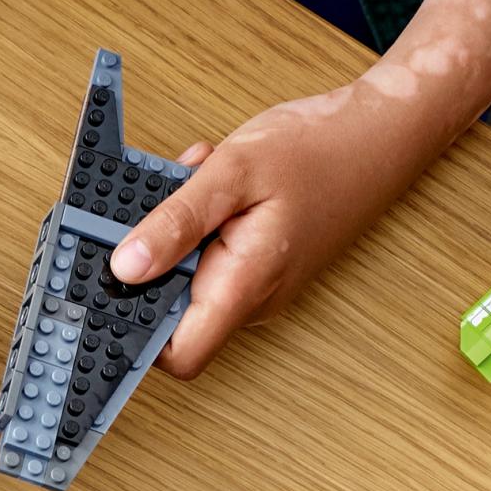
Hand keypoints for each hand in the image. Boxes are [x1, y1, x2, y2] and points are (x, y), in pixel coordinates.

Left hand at [108, 83, 391, 378]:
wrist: (384, 134)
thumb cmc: (322, 150)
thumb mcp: (234, 172)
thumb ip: (176, 222)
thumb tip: (125, 267)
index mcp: (245, 286)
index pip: (179, 356)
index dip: (135, 335)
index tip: (106, 290)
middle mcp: (251, 298)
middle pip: (173, 311)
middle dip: (151, 256)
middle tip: (154, 201)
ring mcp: (258, 282)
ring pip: (188, 273)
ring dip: (177, 227)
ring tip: (197, 177)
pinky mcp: (259, 261)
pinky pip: (209, 252)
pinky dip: (198, 216)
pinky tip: (212, 178)